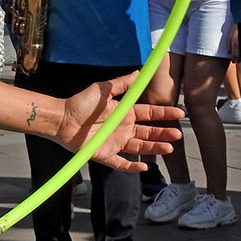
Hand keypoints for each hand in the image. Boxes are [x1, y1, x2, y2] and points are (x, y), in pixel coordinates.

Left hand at [54, 73, 182, 171]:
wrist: (61, 119)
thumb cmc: (80, 103)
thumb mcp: (102, 90)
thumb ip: (122, 84)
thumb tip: (139, 72)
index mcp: (125, 113)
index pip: (149, 114)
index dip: (164, 114)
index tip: (180, 113)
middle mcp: (123, 129)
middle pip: (148, 133)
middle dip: (164, 133)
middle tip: (178, 134)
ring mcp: (115, 143)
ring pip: (140, 148)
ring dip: (154, 148)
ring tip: (169, 148)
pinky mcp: (105, 155)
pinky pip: (121, 163)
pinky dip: (132, 167)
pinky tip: (144, 167)